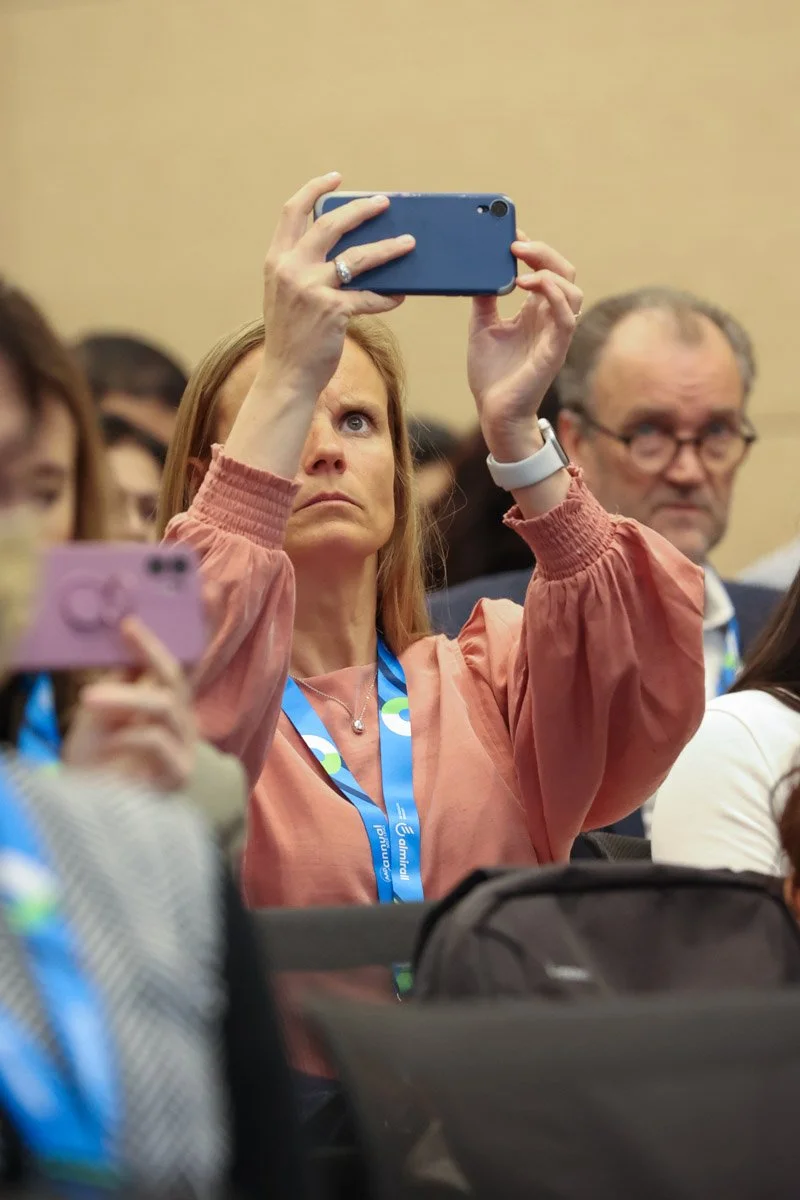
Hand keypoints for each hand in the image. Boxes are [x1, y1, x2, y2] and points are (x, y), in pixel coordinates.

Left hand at [63, 617, 196, 792]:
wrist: (91, 810)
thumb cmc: (94, 763)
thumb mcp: (100, 714)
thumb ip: (118, 684)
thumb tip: (123, 640)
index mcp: (165, 707)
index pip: (174, 667)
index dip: (164, 641)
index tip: (145, 616)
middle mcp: (180, 724)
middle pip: (175, 679)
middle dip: (148, 653)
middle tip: (123, 632)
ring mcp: (184, 749)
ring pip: (165, 705)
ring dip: (125, 698)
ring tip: (88, 700)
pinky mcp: (178, 774)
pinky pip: (157, 741)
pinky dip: (127, 736)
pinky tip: (109, 744)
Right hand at [258, 173, 414, 400]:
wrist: (286, 376)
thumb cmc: (291, 337)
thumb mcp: (285, 295)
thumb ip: (302, 268)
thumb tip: (342, 250)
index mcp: (276, 260)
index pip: (292, 211)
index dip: (314, 189)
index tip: (335, 177)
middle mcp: (291, 269)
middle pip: (330, 224)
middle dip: (360, 209)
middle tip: (384, 202)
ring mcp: (311, 289)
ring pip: (358, 258)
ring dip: (388, 248)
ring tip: (409, 242)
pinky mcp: (332, 312)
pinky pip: (369, 298)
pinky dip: (387, 297)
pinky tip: (400, 296)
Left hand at [467, 239, 582, 462]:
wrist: (494, 412)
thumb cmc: (492, 375)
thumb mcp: (482, 327)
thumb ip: (485, 299)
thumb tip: (479, 270)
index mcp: (535, 311)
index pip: (546, 269)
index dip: (533, 249)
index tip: (509, 234)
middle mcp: (549, 318)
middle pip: (564, 272)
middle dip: (543, 252)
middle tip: (515, 244)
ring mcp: (555, 333)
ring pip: (571, 290)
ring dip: (548, 271)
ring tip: (520, 267)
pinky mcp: (555, 350)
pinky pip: (566, 316)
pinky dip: (553, 294)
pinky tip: (531, 284)